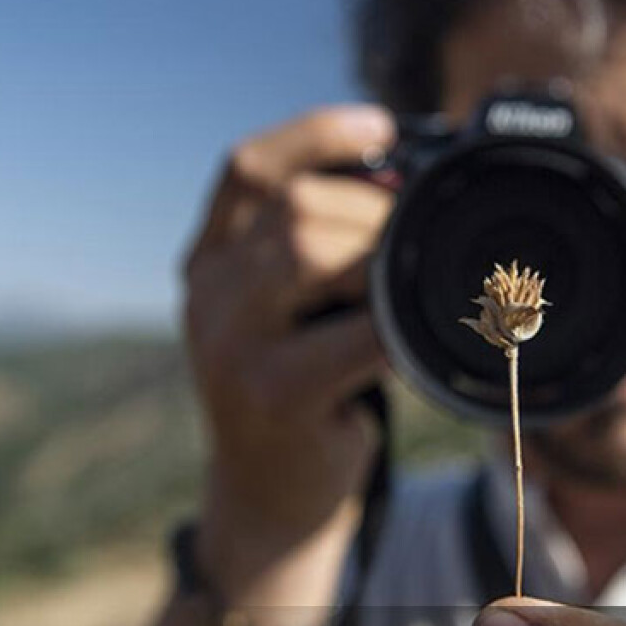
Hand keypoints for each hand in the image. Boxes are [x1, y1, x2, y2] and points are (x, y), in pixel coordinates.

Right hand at [182, 104, 395, 604]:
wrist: (273, 501)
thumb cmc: (305, 393)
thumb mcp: (294, 312)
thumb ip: (323, 251)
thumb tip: (407, 186)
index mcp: (212, 260)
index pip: (249, 168)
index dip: (316, 133)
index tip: (381, 124)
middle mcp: (206, 293)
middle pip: (292, 206)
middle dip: (373, 212)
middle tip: (418, 246)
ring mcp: (229, 344)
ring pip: (308, 249)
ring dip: (380, 259)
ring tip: (409, 294)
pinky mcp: (272, 394)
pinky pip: (353, 331)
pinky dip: (399, 323)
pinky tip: (418, 337)